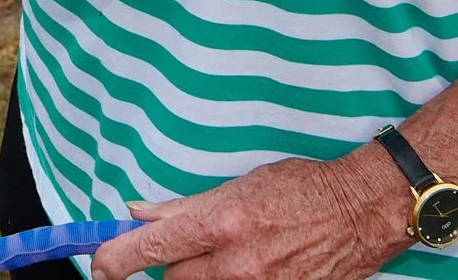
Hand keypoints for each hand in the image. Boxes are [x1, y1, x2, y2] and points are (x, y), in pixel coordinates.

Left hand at [89, 151, 410, 279]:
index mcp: (222, 223)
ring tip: (226, 257)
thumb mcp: (238, 186)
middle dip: (171, 268)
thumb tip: (138, 213)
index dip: (116, 260)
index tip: (98, 266)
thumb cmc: (301, 188)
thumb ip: (184, 206)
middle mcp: (236, 261)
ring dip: (201, 277)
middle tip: (188, 249)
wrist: (359, 211)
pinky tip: (250, 267)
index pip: (152, 249)